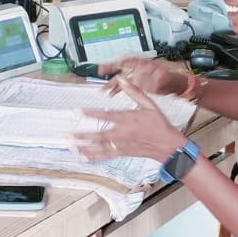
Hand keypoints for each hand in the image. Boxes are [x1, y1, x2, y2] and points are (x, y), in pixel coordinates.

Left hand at [73, 76, 188, 162]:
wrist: (168, 145)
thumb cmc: (159, 124)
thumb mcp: (149, 104)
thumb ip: (134, 92)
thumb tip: (122, 79)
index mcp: (128, 119)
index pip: (106, 115)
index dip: (91, 113)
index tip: (78, 111)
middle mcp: (123, 133)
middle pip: (99, 135)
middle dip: (83, 136)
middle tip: (69, 136)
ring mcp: (122, 145)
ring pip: (101, 147)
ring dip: (85, 147)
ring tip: (72, 147)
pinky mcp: (123, 153)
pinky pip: (107, 155)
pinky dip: (95, 157)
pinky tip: (84, 157)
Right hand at [96, 55, 189, 98]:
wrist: (175, 85)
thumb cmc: (171, 79)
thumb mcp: (163, 79)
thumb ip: (151, 79)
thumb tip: (140, 79)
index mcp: (145, 63)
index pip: (129, 60)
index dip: (118, 61)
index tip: (112, 63)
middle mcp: (138, 68)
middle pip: (122, 67)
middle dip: (110, 69)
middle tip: (100, 71)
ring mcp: (136, 75)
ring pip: (121, 77)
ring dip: (112, 82)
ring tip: (103, 88)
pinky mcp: (136, 82)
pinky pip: (124, 84)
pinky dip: (117, 89)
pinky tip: (111, 93)